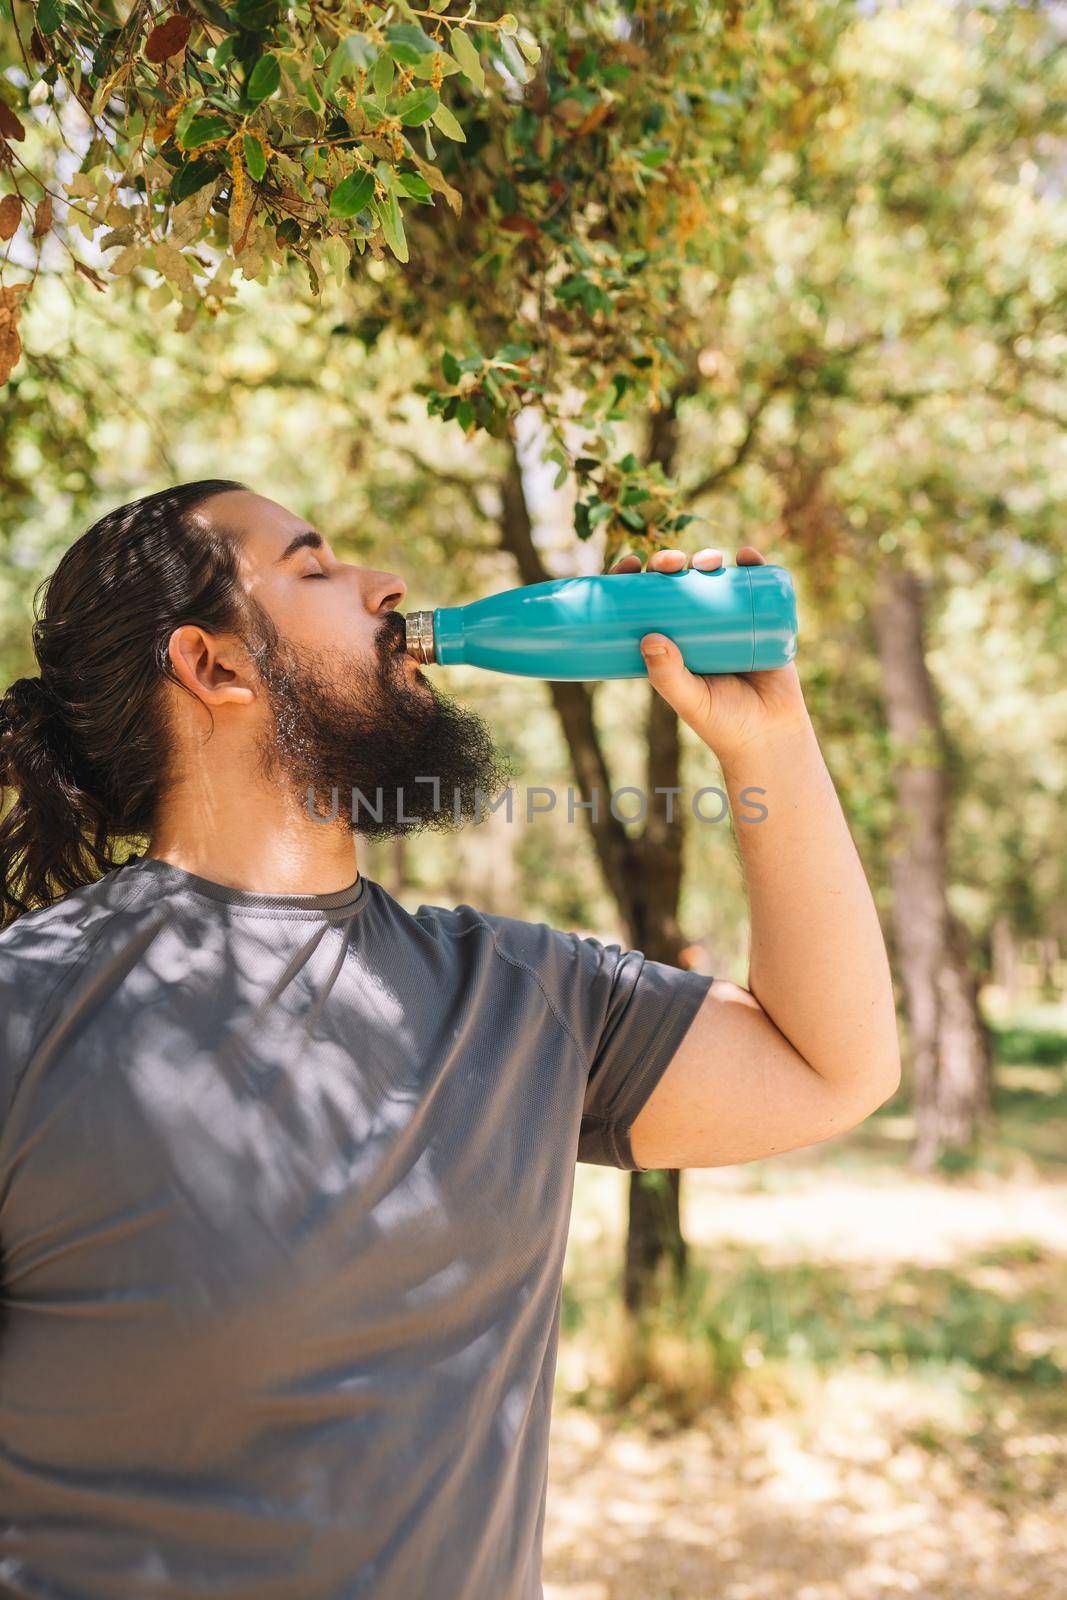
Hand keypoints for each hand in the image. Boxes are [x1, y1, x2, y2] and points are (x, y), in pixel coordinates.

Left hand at [606, 544, 810, 760]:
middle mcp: (694, 627)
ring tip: (709, 560)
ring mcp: (728, 621)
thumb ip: (668, 675)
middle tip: (671, 561)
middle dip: (670, 563)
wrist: (770, 735)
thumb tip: (648, 637)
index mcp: (667, 643)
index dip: (633, 580)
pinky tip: (747, 554)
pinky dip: (752, 565)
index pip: (642, 604)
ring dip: (707, 558)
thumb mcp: (689, 700)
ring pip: (713, 580)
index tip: (631, 564)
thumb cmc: (722, 723)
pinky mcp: (760, 620)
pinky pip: (755, 586)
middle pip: (676, 584)